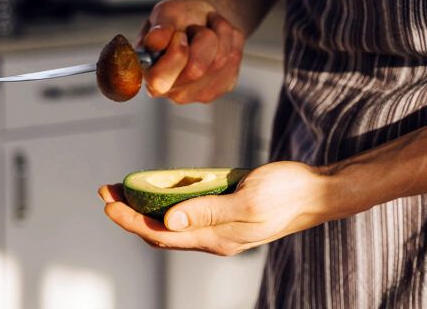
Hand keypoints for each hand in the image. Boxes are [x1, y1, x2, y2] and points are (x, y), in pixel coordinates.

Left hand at [98, 162, 328, 255]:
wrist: (319, 193)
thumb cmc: (289, 193)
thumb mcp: (248, 199)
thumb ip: (208, 211)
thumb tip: (169, 222)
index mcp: (217, 238)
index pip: (161, 234)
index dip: (130, 220)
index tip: (108, 204)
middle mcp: (215, 238)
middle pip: (161, 232)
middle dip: (130, 214)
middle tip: (107, 193)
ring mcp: (221, 229)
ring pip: (173, 224)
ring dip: (146, 208)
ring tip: (124, 190)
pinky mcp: (228, 215)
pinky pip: (190, 214)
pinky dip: (169, 203)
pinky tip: (160, 189)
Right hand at [139, 0, 244, 103]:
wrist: (205, 18)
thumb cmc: (180, 18)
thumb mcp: (165, 13)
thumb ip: (159, 28)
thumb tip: (154, 41)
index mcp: (149, 73)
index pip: (160, 80)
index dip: (175, 53)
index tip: (180, 34)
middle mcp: (171, 90)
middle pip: (196, 69)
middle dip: (201, 36)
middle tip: (195, 28)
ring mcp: (198, 93)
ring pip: (220, 61)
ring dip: (219, 33)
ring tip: (209, 28)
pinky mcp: (222, 87)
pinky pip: (233, 60)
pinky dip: (231, 39)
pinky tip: (220, 37)